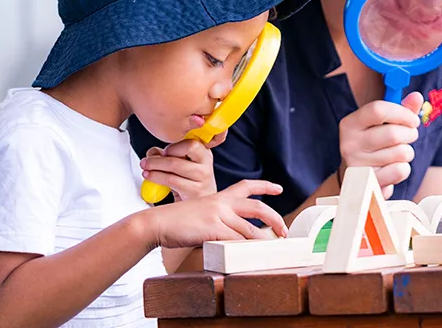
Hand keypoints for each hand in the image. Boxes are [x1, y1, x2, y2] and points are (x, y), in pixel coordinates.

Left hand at [140, 131, 226, 200]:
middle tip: (146, 161)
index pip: (190, 142)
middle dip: (161, 155)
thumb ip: (167, 156)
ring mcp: (203, 178)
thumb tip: (153, 152)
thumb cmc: (190, 183)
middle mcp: (206, 164)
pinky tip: (150, 177)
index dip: (174, 146)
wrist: (200, 205)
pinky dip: (157, 177)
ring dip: (155, 166)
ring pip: (175, 165)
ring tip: (145, 169)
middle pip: (184, 150)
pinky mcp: (195, 191)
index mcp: (204, 153)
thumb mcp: (180, 166)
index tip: (164, 152)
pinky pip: (171, 180)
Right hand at [148, 180, 287, 247]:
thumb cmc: (177, 221)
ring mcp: (218, 215)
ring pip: (249, 229)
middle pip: (257, 207)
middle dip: (274, 219)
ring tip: (272, 248)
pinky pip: (235, 240)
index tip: (279, 188)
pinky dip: (245, 248)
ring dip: (263, 241)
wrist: (157, 223)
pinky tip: (251, 254)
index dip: (265, 186)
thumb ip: (219, 220)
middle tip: (284, 230)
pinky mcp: (212, 228)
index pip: (247, 186)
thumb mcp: (202, 213)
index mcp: (220, 197)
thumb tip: (235, 234)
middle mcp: (222, 203)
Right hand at [338, 92, 423, 197]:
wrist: (358, 180)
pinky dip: (404, 169)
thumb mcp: (381, 125)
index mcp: (350, 124)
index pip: (378, 109)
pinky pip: (400, 171)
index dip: (402, 113)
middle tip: (409, 136)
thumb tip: (416, 97)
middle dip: (410, 134)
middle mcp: (349, 143)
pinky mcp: (369, 182)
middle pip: (394, 133)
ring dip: (407, 152)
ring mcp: (358, 165)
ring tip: (398, 153)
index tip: (412, 119)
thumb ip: (400, 109)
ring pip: (401, 152)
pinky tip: (393, 168)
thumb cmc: (373, 146)